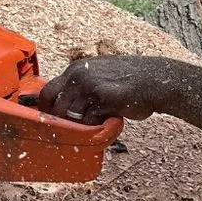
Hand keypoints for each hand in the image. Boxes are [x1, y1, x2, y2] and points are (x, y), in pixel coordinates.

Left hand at [37, 55, 177, 124]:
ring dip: (83, 125)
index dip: (47, 110)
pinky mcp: (103, 99)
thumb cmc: (128, 80)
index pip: (47, 92)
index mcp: (74, 70)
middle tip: (73, 130)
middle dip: (62, 122)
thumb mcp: (98, 74)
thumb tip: (63, 104)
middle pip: (56, 107)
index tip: (52, 121)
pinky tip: (109, 121)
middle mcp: (78, 76)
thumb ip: (81, 85)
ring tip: (97, 123)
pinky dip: (97, 127)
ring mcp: (89, 87)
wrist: (154, 80)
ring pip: (73, 117)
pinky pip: (90, 122)